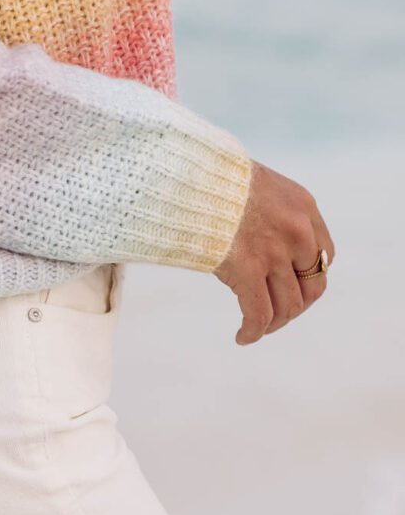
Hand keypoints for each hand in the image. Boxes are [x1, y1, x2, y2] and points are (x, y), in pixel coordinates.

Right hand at [213, 160, 333, 344]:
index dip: (307, 279)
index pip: (324, 256)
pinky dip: (253, 332)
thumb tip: (261, 238)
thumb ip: (271, 212)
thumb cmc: (212, 181)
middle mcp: (297, 232)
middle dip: (295, 307)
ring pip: (288, 306)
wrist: (190, 176)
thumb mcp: (258, 187)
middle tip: (275, 316)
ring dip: (274, 324)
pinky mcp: (247, 270)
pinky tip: (242, 338)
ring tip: (257, 329)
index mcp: (304, 208)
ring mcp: (274, 253)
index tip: (287, 287)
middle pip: (312, 287)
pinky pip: (259, 314)